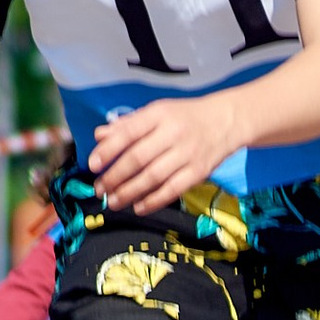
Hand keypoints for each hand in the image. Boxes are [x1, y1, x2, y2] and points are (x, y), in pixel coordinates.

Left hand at [87, 94, 239, 220]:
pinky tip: (138, 207)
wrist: (226, 121)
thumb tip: (99, 136)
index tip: (92, 165)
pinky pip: (173, 189)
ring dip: (130, 192)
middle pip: (138, 158)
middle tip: (100, 189)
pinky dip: (154, 201)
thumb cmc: (184, 117)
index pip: (128, 133)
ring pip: (153, 177)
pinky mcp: (199, 171)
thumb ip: (128, 125)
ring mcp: (187, 153)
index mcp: (158, 114)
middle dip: (115, 177)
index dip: (108, 151)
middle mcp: (173, 133)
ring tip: (113, 202)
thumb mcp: (156, 112)